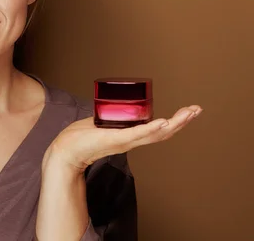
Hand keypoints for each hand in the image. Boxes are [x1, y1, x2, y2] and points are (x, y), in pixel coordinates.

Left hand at [45, 105, 202, 172]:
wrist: (64, 152)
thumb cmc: (79, 139)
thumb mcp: (101, 125)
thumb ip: (109, 119)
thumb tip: (112, 107)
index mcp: (129, 136)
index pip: (157, 130)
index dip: (174, 122)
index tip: (189, 111)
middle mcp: (130, 140)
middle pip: (162, 133)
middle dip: (182, 121)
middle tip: (197, 110)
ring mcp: (124, 141)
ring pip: (154, 133)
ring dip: (172, 124)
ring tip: (187, 115)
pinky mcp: (114, 140)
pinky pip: (136, 134)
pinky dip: (150, 129)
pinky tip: (163, 123)